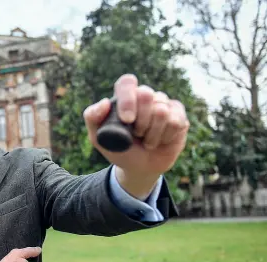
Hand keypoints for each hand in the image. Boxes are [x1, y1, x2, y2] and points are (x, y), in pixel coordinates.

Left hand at [84, 74, 189, 197]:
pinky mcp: (179, 116)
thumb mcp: (98, 138)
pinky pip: (175, 122)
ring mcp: (164, 104)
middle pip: (146, 94)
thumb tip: (105, 102)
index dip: (128, 99)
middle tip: (136, 135)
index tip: (127, 120)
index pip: (127, 83)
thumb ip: (92, 118)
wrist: (139, 168)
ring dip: (151, 134)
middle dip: (140, 121)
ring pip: (161, 111)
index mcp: (125, 97)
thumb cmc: (119, 149)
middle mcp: (145, 97)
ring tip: (147, 140)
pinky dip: (164, 137)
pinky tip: (160, 141)